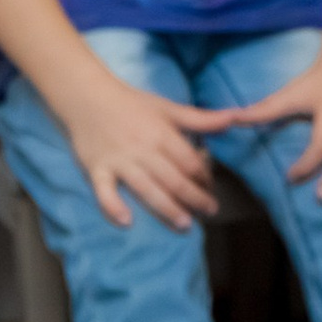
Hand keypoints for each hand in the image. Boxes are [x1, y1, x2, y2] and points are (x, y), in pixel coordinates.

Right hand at [55, 72, 235, 228]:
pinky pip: (104, 191)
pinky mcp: (96, 169)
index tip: (211, 187)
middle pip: (173, 178)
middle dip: (194, 198)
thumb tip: (234, 118)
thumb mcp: (169, 108)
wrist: (88, 97)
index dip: (204, 177)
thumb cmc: (133, 104)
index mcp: (162, 134)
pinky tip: (126, 222)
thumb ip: (201, 119)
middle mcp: (143, 149)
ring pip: (147, 188)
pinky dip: (113, 206)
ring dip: (166, 208)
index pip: (189, 161)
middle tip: (210, 211)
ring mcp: (119, 161)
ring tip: (184, 224)